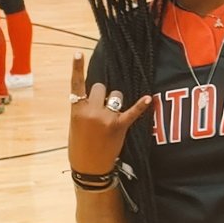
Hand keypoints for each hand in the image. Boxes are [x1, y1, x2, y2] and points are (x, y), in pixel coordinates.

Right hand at [68, 52, 151, 175]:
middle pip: (100, 87)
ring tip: (112, 114)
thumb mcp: (75, 125)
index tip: (78, 53)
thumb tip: (96, 97)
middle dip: (102, 93)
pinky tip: (148, 98)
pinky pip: (132, 112)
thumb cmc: (80, 147)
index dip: (76, 67)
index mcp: (76, 110)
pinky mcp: (120, 126)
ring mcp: (106, 118)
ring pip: (116, 95)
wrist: (89, 170)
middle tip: (101, 107)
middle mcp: (91, 111)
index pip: (76, 84)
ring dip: (116, 100)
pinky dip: (140, 105)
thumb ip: (83, 109)